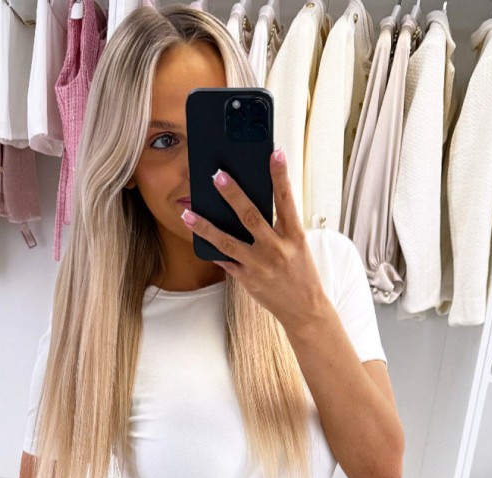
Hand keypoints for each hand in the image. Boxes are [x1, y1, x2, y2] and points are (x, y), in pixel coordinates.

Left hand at [180, 149, 326, 331]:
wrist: (304, 309)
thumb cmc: (301, 273)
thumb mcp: (298, 246)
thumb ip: (280, 225)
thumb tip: (252, 203)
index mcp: (294, 237)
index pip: (287, 200)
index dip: (281, 176)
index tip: (275, 153)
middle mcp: (276, 250)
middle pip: (251, 217)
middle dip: (233, 195)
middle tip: (217, 175)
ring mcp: (259, 266)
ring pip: (227, 242)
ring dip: (205, 226)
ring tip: (187, 212)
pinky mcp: (248, 280)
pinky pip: (225, 261)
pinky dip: (212, 249)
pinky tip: (198, 236)